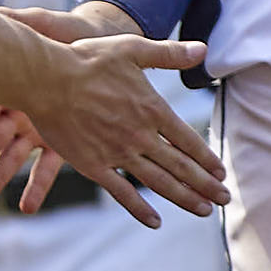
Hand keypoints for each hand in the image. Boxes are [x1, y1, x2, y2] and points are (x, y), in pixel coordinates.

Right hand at [0, 4, 142, 213]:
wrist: (103, 48)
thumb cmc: (69, 35)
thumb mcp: (46, 26)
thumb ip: (23, 23)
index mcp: (11, 86)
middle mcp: (20, 110)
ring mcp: (38, 129)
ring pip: (12, 157)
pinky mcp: (61, 143)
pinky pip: (46, 168)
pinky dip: (36, 187)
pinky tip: (27, 205)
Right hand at [0, 30, 226, 223]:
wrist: (46, 80)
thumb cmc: (86, 60)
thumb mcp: (132, 48)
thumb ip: (169, 53)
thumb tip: (203, 49)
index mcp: (152, 109)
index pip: (188, 141)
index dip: (207, 159)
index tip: (221, 174)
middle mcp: (140, 136)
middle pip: (181, 167)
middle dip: (205, 185)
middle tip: (224, 199)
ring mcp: (117, 154)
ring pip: (158, 183)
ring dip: (184, 198)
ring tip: (204, 211)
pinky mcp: (93, 166)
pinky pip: (121, 193)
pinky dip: (140, 210)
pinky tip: (156, 222)